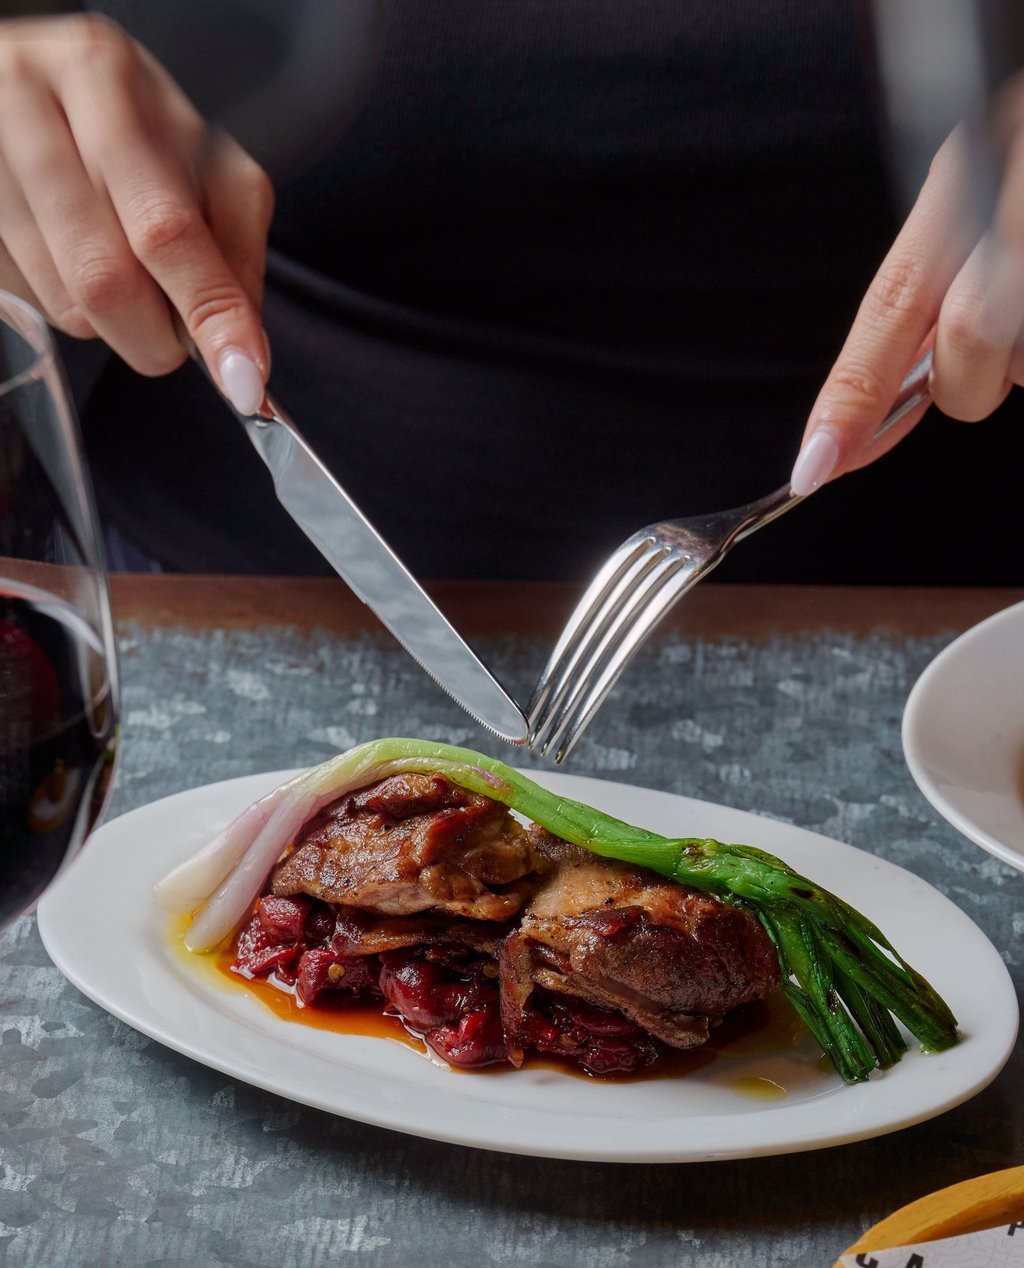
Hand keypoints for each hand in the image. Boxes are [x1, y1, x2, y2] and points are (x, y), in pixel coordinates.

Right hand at [0, 14, 272, 412]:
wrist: (23, 84)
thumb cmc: (124, 127)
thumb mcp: (199, 161)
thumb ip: (231, 246)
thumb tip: (241, 344)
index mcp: (105, 78)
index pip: (167, 225)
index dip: (210, 311)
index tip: (242, 377)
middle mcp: (27, 98)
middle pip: (103, 273)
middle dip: (153, 335)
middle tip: (170, 343)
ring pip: (62, 299)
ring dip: (107, 320)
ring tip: (114, 267)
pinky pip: (21, 297)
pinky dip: (60, 302)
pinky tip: (62, 257)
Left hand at [789, 84, 1023, 495]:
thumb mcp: (985, 191)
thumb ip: (934, 280)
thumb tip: (894, 388)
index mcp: (965, 179)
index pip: (888, 306)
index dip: (850, 398)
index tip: (815, 465)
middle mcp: (1009, 201)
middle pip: (969, 348)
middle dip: (968, 384)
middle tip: (992, 346)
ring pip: (1023, 363)